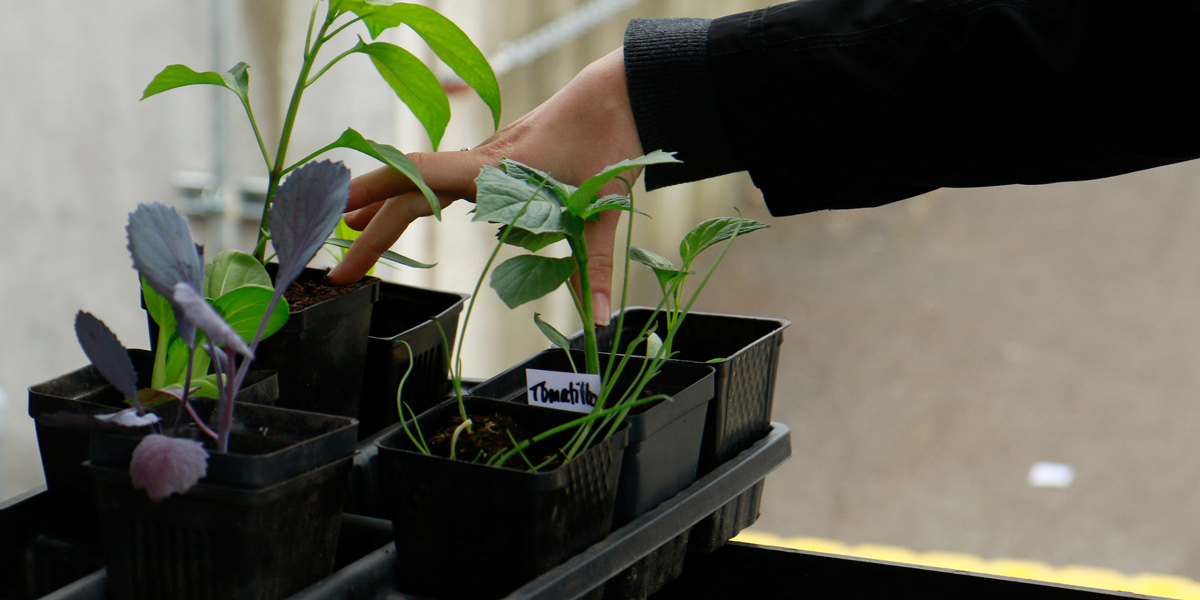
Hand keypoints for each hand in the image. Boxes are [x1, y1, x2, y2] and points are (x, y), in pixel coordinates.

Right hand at [327, 47, 643, 324]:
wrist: (620, 93)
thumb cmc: (609, 138)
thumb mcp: (601, 208)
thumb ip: (593, 264)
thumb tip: (597, 318)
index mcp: (493, 168)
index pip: (418, 179)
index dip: (374, 195)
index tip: (338, 217)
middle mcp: (480, 162)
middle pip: (409, 191)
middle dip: (371, 230)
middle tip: (340, 271)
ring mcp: (485, 160)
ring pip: (421, 183)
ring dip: (385, 208)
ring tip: (351, 234)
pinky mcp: (496, 162)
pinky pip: (441, 180)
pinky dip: (414, 197)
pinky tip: (406, 212)